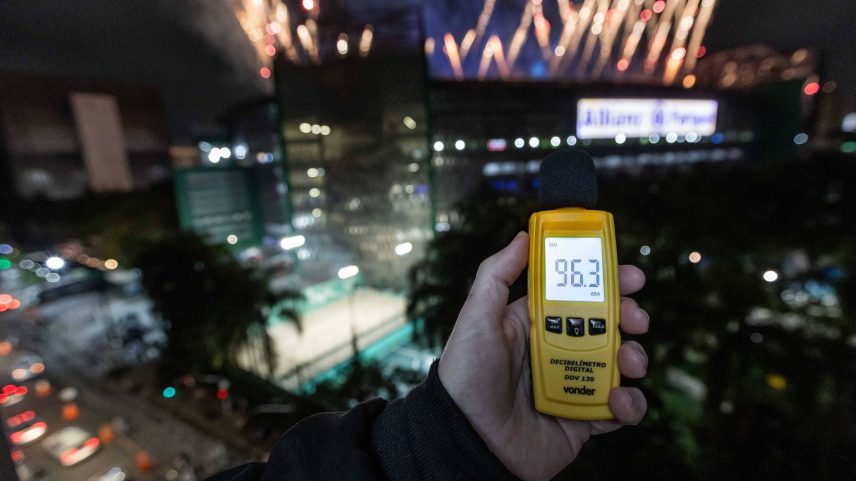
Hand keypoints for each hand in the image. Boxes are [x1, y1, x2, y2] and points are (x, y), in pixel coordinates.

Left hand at [438, 232, 649, 480]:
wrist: (467, 440)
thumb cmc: (466, 376)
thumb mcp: (476, 317)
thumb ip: (497, 275)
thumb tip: (523, 236)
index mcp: (536, 323)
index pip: (578, 294)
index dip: (607, 282)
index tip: (630, 275)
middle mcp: (558, 350)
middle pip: (607, 325)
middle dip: (629, 316)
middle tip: (636, 317)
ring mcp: (573, 383)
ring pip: (620, 363)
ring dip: (634, 356)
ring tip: (628, 361)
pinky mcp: (583, 418)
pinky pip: (620, 409)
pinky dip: (629, 404)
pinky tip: (617, 401)